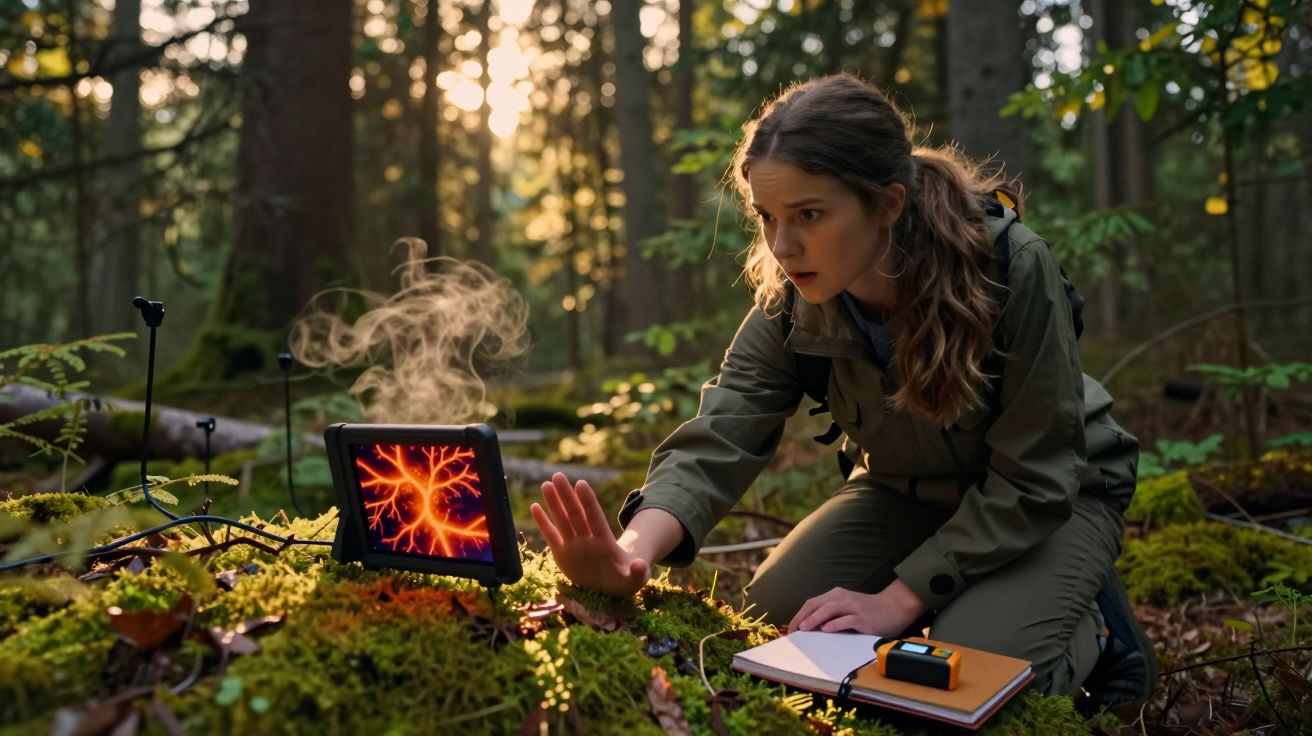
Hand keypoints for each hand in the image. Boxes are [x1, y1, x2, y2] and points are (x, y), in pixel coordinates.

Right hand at [530, 472, 650, 596]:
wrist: (613, 584)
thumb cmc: (626, 578)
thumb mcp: (636, 579)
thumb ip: (638, 573)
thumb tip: (641, 566)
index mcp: (605, 544)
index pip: (595, 519)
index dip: (589, 503)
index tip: (581, 484)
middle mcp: (588, 540)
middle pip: (576, 514)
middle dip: (567, 496)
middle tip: (558, 475)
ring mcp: (574, 546)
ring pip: (562, 521)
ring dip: (554, 503)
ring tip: (546, 484)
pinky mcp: (563, 555)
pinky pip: (551, 536)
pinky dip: (543, 522)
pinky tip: (535, 506)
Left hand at [788, 578, 927, 635]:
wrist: (894, 607)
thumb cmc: (868, 610)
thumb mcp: (846, 607)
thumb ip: (830, 614)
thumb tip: (810, 626)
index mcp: (836, 595)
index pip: (811, 603)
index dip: (799, 615)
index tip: (790, 628)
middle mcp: (842, 598)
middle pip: (816, 604)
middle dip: (801, 617)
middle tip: (792, 631)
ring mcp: (853, 607)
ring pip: (829, 609)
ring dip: (814, 619)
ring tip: (804, 628)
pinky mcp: (863, 618)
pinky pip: (847, 620)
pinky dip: (835, 624)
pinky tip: (826, 629)